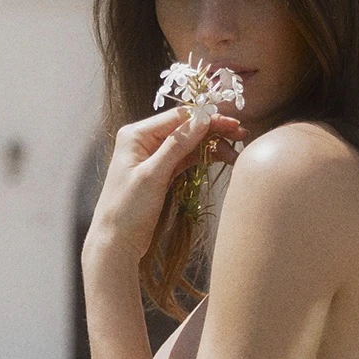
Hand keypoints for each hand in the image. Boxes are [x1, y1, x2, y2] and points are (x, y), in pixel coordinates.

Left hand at [86, 106, 247, 261]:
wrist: (116, 241)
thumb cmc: (127, 209)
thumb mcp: (153, 175)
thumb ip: (177, 146)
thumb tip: (202, 119)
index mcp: (137, 134)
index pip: (178, 117)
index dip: (207, 118)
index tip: (232, 123)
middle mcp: (145, 140)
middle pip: (186, 128)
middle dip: (213, 131)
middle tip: (241, 135)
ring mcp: (154, 157)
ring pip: (189, 144)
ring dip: (212, 146)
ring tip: (235, 152)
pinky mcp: (162, 173)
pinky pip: (187, 159)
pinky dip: (204, 158)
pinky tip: (222, 158)